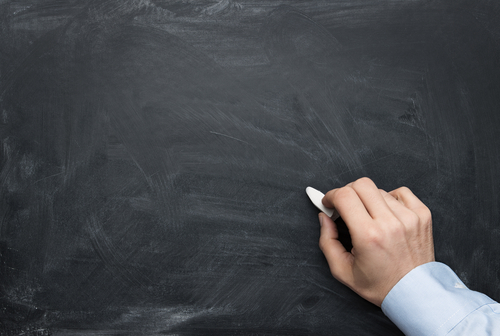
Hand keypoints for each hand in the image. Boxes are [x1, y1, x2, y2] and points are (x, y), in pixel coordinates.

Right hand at [318, 177, 434, 306]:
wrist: (415, 293)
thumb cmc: (381, 285)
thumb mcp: (343, 271)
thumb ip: (327, 241)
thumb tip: (324, 217)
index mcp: (368, 236)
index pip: (345, 196)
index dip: (331, 195)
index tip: (329, 203)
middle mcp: (390, 223)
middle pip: (361, 184)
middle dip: (347, 192)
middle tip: (345, 206)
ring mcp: (409, 217)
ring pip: (379, 190)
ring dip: (368, 199)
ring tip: (369, 218)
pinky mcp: (422, 215)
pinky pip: (400, 192)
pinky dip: (390, 198)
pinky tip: (387, 213)